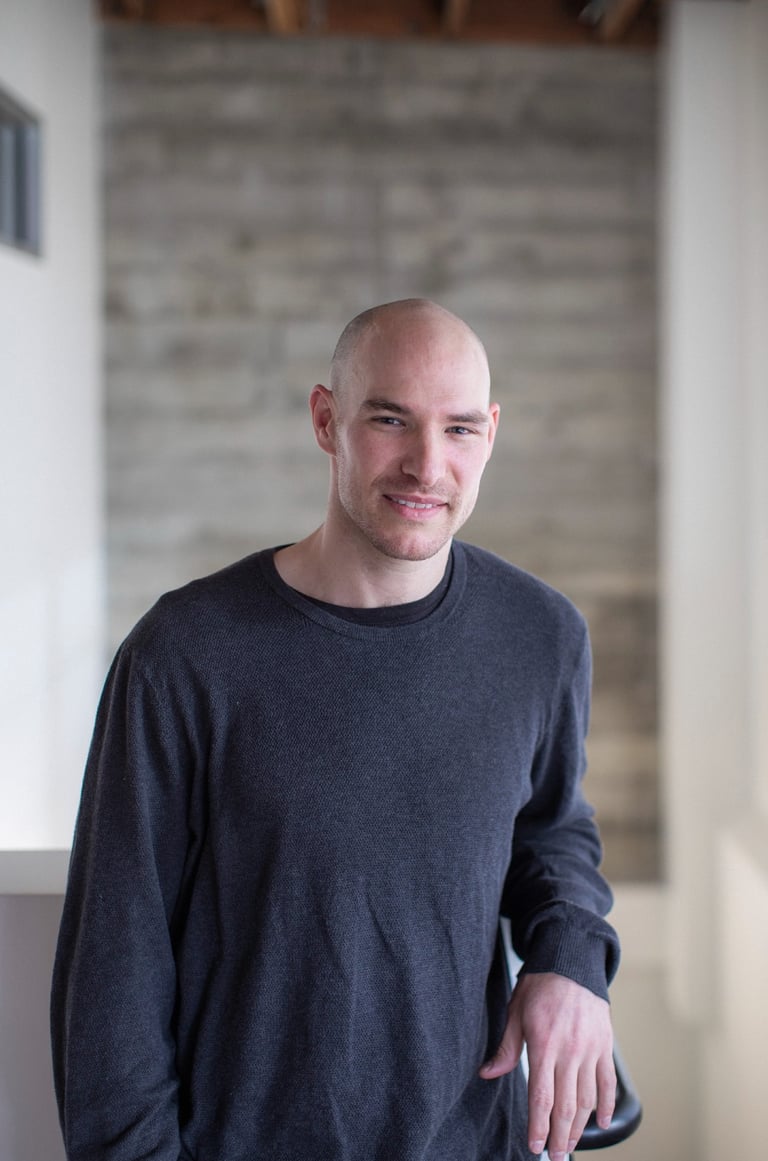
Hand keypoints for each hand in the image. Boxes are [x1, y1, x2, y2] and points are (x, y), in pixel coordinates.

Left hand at [479, 972, 614, 1159]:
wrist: (571, 961)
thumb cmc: (540, 986)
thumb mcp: (516, 1012)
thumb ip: (506, 1048)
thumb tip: (487, 1073)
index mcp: (544, 1044)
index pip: (541, 1096)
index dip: (538, 1126)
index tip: (535, 1146)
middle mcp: (570, 1051)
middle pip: (566, 1105)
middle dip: (559, 1136)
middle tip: (554, 1156)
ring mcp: (590, 1049)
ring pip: (587, 1099)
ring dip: (579, 1127)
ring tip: (569, 1143)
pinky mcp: (605, 1045)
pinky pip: (607, 1082)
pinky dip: (606, 1104)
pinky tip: (601, 1122)